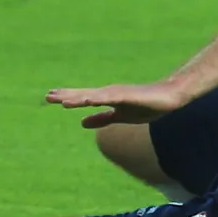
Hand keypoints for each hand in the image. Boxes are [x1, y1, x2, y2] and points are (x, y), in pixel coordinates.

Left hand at [45, 81, 186, 127]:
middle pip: (84, 95)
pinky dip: (98, 99)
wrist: (169, 98)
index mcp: (107, 98)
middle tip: (48, 96)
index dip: (67, 97)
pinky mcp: (128, 96)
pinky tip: (88, 101)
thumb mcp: (120, 116)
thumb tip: (82, 122)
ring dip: (79, 98)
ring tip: (63, 101)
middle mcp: (109, 93)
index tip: (50, 96)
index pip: (83, 98)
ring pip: (94, 96)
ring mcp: (118, 93)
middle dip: (67, 95)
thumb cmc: (146, 105)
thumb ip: (102, 118)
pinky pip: (110, 98)